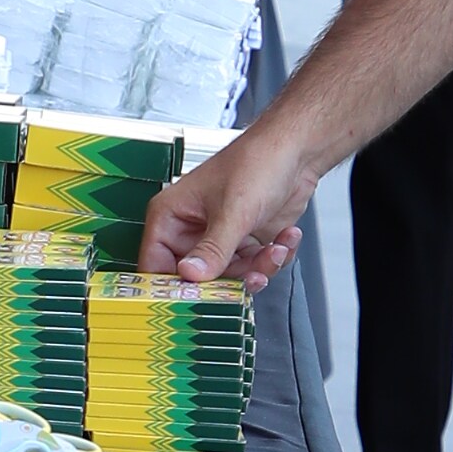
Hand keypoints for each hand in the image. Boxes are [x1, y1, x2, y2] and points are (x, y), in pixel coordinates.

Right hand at [139, 116, 315, 293]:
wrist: (297, 150)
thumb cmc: (257, 160)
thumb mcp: (233, 211)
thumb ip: (212, 250)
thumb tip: (190, 276)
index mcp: (171, 215)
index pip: (155, 265)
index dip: (174, 286)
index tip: (195, 301)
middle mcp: (191, 229)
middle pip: (198, 279)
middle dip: (232, 278)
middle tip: (252, 274)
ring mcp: (219, 238)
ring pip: (231, 277)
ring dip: (259, 268)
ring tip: (275, 249)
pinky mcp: (245, 242)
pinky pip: (253, 268)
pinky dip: (273, 258)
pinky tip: (283, 238)